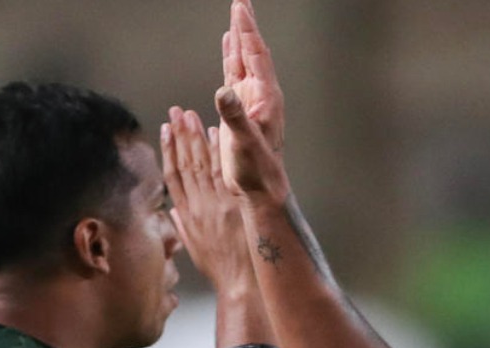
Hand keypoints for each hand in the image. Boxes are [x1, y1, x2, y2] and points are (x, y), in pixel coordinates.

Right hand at [161, 108, 249, 291]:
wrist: (239, 282)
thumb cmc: (219, 267)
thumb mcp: (194, 248)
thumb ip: (182, 227)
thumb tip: (174, 212)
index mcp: (186, 216)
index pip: (171, 176)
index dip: (167, 151)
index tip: (165, 131)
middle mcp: (197, 206)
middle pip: (184, 164)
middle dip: (179, 135)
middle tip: (176, 112)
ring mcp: (214, 204)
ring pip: (201, 164)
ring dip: (196, 138)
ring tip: (191, 115)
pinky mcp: (232, 204)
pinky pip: (222, 173)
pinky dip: (218, 152)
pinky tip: (216, 133)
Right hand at [214, 0, 287, 196]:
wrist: (260, 187)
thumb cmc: (257, 169)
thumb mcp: (245, 143)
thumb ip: (235, 116)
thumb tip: (224, 89)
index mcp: (266, 97)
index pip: (256, 55)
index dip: (247, 31)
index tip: (240, 7)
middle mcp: (260, 93)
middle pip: (252, 51)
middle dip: (245, 25)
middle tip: (240, 0)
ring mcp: (251, 99)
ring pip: (243, 59)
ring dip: (239, 37)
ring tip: (236, 13)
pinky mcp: (240, 107)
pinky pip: (235, 73)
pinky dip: (231, 56)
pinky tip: (228, 45)